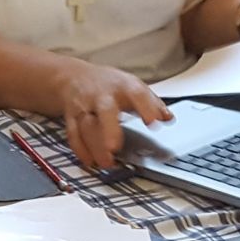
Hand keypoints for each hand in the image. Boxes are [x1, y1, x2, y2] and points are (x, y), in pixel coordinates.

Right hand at [52, 61, 167, 170]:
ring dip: (95, 147)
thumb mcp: (133, 86)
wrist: (73, 77)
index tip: (154, 121)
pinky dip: (81, 150)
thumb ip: (152, 104)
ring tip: (107, 163)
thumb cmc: (108, 85)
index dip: (146, 107)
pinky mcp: (71, 118)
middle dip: (109, 129)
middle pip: (105, 110)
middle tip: (114, 148)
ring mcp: (84, 107)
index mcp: (122, 87)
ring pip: (86, 126)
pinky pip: (73, 135)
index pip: (137, 94)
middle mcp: (101, 96)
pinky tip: (90, 161)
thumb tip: (168, 118)